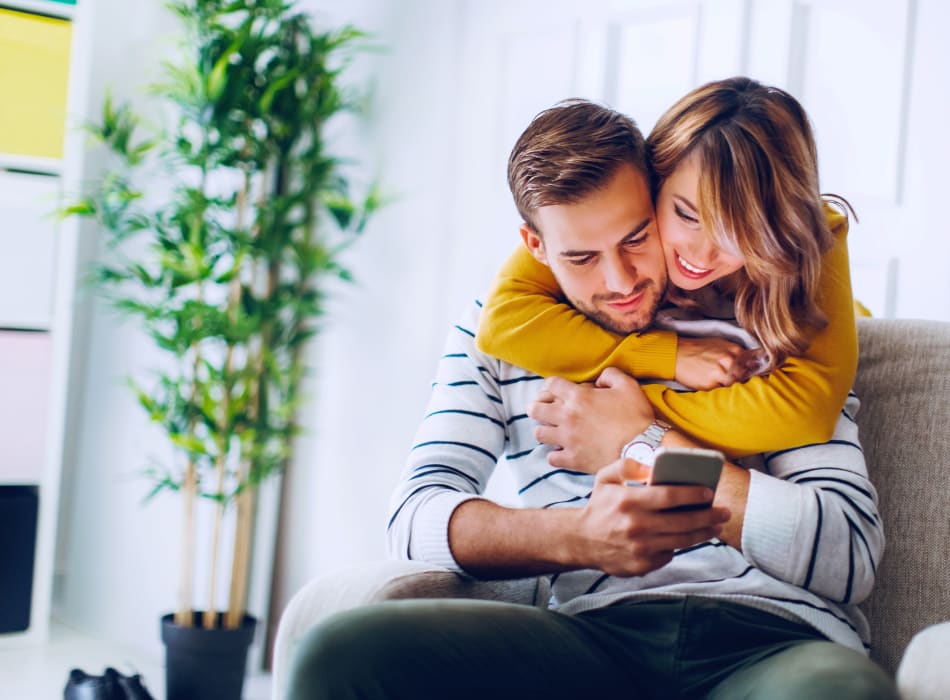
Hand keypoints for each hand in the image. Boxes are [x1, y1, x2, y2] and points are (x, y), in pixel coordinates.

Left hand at [528, 368, 653, 471]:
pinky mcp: (572, 459)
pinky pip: (551, 457)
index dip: (551, 385)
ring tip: (552, 431)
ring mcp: (567, 439)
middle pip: (535, 409)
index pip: (551, 385)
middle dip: (536, 407)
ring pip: (539, 433)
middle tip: (543, 410)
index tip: (555, 390)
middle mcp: (567, 417)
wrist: (642, 449)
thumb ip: (610, 375)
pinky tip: (562, 452)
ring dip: (544, 430)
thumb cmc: (636, 416)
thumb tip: (598, 380)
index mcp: (579, 397)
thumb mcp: (628, 385)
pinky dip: (554, 454)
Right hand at [569, 457, 729, 576]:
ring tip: (715, 526)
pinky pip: (669, 554)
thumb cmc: (600, 506)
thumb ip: (627, 465)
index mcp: (628, 500)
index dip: (692, 494)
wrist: (581, 541)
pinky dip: (679, 545)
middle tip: (724, 512)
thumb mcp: (605, 478)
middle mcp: (635, 525)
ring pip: (681, 540)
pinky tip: (687, 537)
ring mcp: (639, 548)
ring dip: (703, 533)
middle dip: (708, 516)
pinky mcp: (641, 564)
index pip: (668, 496)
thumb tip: (653, 467)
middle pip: (682, 521)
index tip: (709, 492)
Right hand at [674, 336, 747, 389]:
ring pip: (735, 386)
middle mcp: (730, 361)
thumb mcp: (720, 344)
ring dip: (731, 387)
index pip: (753, 365)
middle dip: (741, 380)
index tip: (749, 375)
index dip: (751, 371)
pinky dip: (719, 390)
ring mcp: (722, 373)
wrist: (676, 354)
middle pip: (746, 377)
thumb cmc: (696, 349)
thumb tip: (752, 360)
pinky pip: (722, 392)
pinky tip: (712, 384)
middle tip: (731, 380)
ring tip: (720, 383)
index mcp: (735, 350)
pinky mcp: (711, 384)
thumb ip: (736, 352)